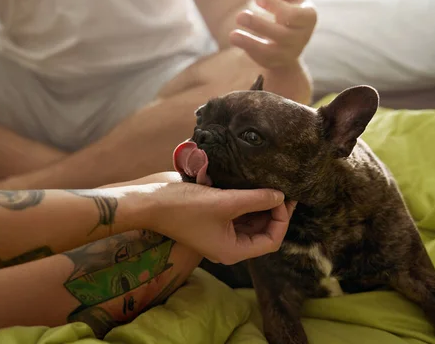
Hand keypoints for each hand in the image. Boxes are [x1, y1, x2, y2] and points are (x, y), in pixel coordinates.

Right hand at [130, 183, 295, 264]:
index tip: (283, 197)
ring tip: (270, 185)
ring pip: (251, 223)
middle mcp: (229, 247)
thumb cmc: (186, 207)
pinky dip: (247, 203)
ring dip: (261, 206)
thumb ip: (256, 199)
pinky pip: (238, 216)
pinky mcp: (214, 223)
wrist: (152, 204)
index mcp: (233, 251)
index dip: (282, 219)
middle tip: (282, 188)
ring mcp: (221, 235)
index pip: (272, 241)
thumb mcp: (226, 202)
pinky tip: (252, 186)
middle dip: (274, 211)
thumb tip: (281, 195)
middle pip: (263, 232)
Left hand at [229, 0, 316, 70]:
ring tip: (232, 35)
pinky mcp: (277, 62)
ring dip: (250, 43)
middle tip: (239, 16)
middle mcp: (302, 37)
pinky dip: (249, 50)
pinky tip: (237, 39)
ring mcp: (290, 53)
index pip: (294, 15)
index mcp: (308, 17)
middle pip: (282, 35)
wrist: (289, 28)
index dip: (276, 6)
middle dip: (259, 26)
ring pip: (271, 52)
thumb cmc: (290, 4)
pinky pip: (262, 60)